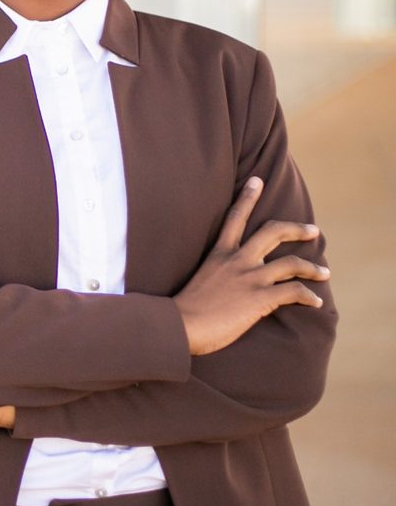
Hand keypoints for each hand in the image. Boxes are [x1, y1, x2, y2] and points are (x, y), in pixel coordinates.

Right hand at [173, 176, 329, 355]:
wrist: (181, 324)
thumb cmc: (186, 309)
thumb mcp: (201, 280)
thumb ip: (218, 275)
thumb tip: (229, 283)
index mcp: (219, 254)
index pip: (235, 218)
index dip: (248, 197)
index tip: (257, 181)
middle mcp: (237, 260)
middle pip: (272, 232)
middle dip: (296, 229)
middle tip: (312, 230)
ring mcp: (250, 278)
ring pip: (292, 263)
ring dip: (312, 268)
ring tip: (324, 273)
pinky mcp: (260, 298)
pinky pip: (294, 291)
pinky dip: (308, 296)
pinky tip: (315, 302)